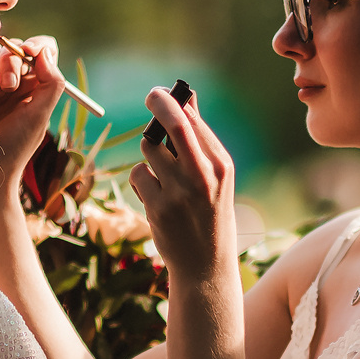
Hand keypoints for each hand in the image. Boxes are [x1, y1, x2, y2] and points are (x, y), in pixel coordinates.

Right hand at [0, 35, 66, 176]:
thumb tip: (45, 51)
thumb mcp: (39, 116)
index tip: (28, 52)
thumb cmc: (13, 148)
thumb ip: (51, 83)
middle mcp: (15, 85)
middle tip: (7, 87)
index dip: (35, 46)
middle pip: (13, 49)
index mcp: (36, 89)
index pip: (42, 52)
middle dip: (10, 61)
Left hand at [129, 85, 235, 280]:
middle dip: (157, 102)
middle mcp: (202, 176)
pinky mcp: (157, 208)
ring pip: (149, 148)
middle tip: (151, 95)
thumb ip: (200, 140)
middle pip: (171, 123)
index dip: (171, 100)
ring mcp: (179, 193)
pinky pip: (138, 174)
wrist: (206, 265)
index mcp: (221, 165)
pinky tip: (156, 196)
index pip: (191, 120)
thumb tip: (186, 99)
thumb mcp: (216, 177)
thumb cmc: (211, 213)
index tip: (160, 92)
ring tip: (163, 172)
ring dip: (150, 154)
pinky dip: (143, 180)